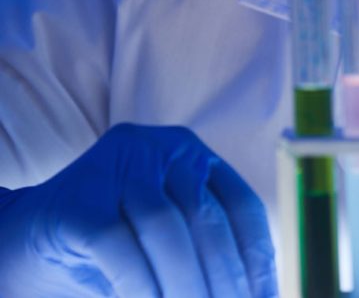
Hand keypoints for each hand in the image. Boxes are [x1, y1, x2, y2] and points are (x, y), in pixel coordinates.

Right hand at [0, 123, 277, 297]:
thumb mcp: (167, 251)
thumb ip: (206, 262)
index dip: (260, 262)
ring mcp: (120, 166)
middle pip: (209, 221)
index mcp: (194, 159)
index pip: (244, 210)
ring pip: (168, 230)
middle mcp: (162, 150)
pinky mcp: (80, 198)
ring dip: (186, 285)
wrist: (18, 248)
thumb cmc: (106, 257)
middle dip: (225, 280)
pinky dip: (142, 286)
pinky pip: (121, 246)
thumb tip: (260, 296)